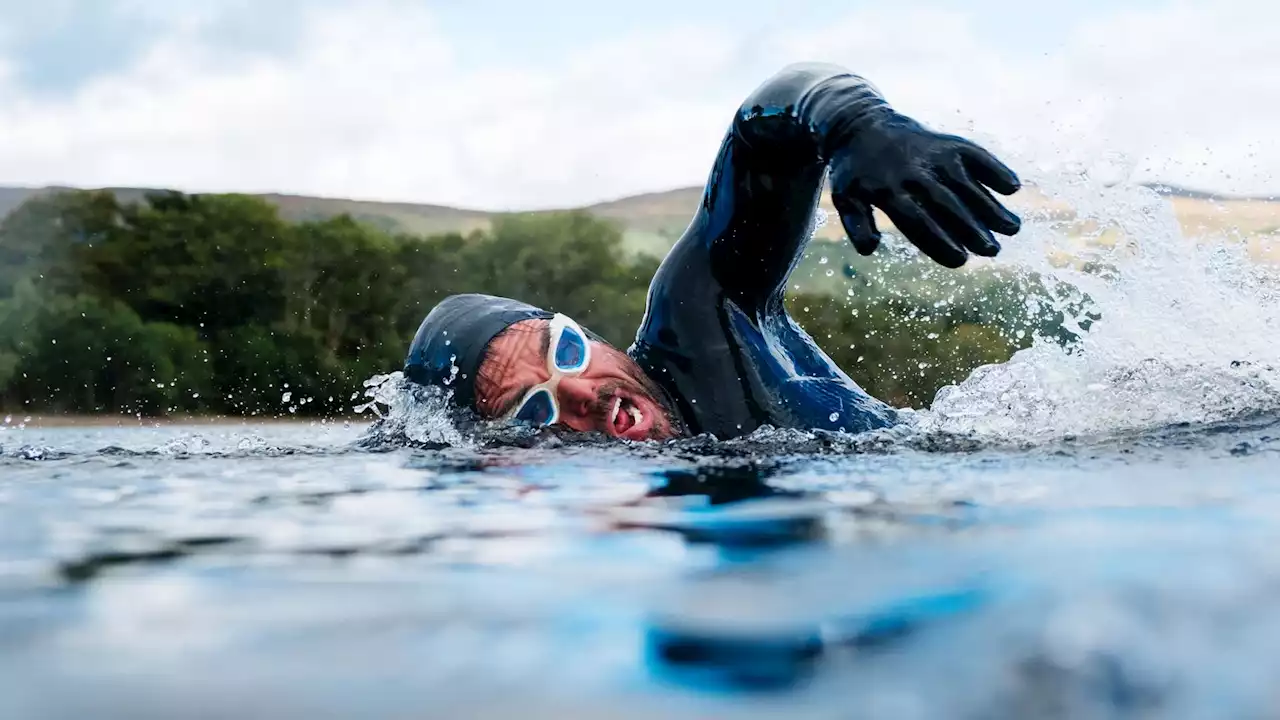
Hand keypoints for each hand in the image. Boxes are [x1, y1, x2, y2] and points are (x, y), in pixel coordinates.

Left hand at [828, 113, 1021, 267]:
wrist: (860, 124)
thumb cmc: (855, 172)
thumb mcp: (844, 197)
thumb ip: (856, 223)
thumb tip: (869, 250)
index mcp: (886, 189)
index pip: (916, 220)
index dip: (939, 241)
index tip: (961, 261)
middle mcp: (914, 171)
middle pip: (946, 203)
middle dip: (970, 227)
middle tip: (992, 251)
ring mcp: (934, 155)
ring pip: (965, 183)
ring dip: (990, 205)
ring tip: (1012, 228)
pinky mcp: (948, 143)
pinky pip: (975, 155)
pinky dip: (993, 168)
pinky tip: (1013, 188)